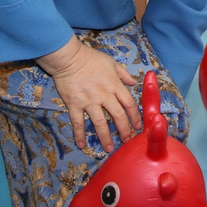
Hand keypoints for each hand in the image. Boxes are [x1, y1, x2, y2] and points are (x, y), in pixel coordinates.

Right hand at [37, 35, 140, 151]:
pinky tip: (82, 144)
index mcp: (114, 85)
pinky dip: (79, 134)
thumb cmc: (91, 58)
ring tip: (109, 148)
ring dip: (105, 137)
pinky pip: (78, 122)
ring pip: (99, 123)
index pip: (129, 104)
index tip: (137, 126)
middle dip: (124, 130)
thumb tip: (134, 82)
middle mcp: (104, 95)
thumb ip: (123, 74)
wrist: (69, 59)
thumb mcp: (112, 63)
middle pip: (117, 116)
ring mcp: (89, 102)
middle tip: (127, 141)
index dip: (135, 116)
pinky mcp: (74, 105)